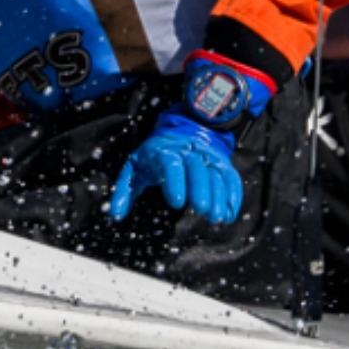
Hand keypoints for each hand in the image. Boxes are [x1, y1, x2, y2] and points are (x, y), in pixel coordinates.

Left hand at [109, 52, 275, 224]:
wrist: (181, 130)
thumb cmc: (153, 157)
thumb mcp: (134, 168)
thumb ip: (124, 190)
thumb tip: (115, 214)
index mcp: (164, 151)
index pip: (170, 164)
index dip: (175, 182)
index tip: (177, 202)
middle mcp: (188, 151)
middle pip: (197, 168)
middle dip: (201, 189)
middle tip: (202, 210)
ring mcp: (207, 156)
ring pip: (215, 173)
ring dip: (219, 195)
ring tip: (217, 217)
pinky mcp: (221, 162)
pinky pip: (230, 176)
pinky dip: (232, 194)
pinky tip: (230, 213)